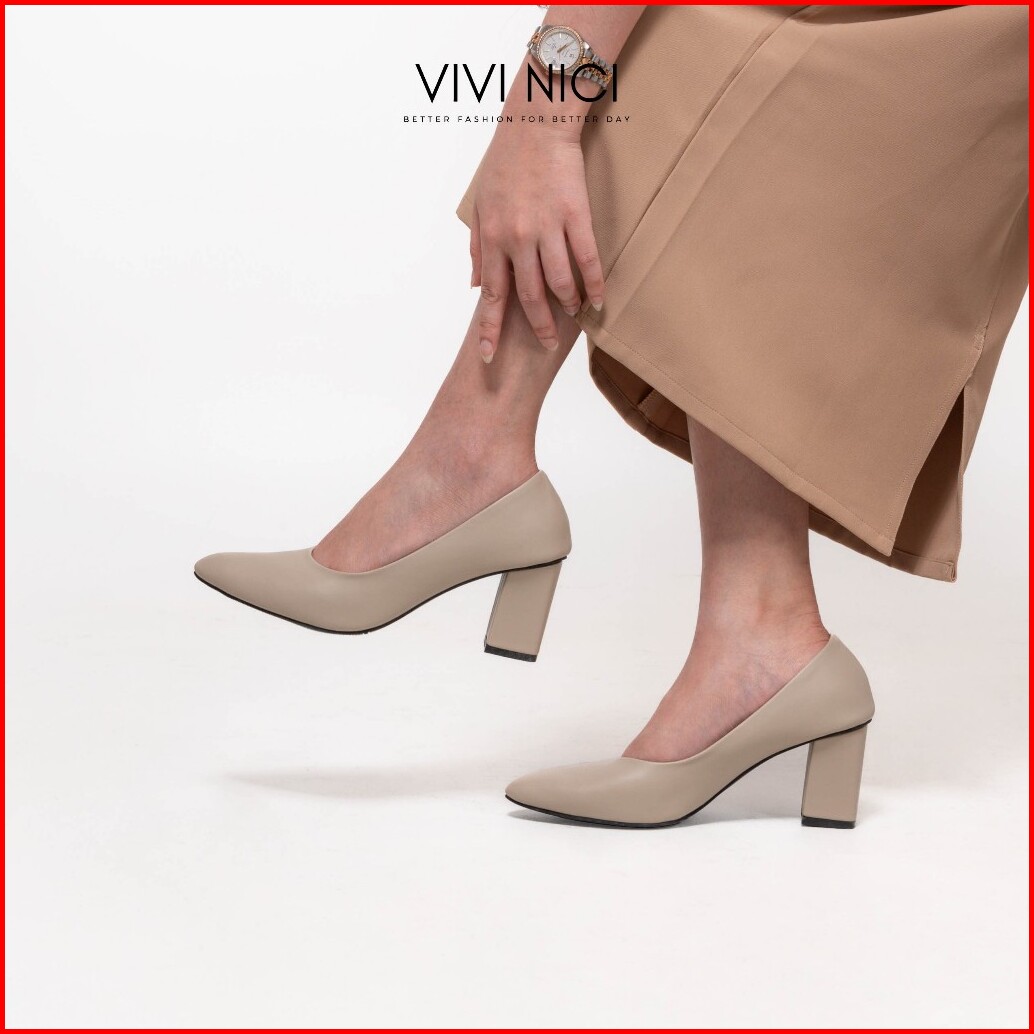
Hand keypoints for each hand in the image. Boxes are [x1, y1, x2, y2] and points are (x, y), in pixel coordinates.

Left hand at [469, 121, 604, 362]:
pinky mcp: (575, 214)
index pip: (491, 295)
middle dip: (537, 327)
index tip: (488, 355)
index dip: (490, 328)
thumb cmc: (505, 164)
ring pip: (559, 282)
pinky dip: (595, 284)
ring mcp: (548, 226)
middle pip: (528, 297)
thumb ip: (479, 251)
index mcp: (493, 238)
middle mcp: (518, 237)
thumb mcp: (480, 208)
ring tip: (571, 316)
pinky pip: (587, 258)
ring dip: (567, 305)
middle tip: (546, 345)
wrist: (535, 123)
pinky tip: (598, 299)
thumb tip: (475, 288)